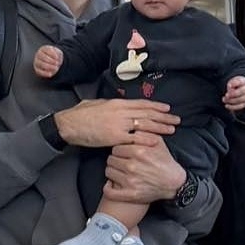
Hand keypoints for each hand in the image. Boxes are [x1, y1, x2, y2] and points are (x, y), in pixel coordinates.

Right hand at [33, 45, 62, 77]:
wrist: (54, 63)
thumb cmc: (55, 57)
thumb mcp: (58, 53)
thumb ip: (58, 54)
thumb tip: (56, 58)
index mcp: (43, 49)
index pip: (46, 49)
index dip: (52, 54)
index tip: (57, 58)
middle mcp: (38, 55)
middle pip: (42, 56)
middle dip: (50, 60)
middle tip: (57, 63)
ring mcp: (37, 62)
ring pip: (40, 64)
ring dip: (49, 66)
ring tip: (56, 68)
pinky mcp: (37, 69)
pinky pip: (39, 71)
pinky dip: (45, 73)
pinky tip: (50, 74)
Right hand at [54, 99, 179, 147]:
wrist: (68, 124)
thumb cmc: (80, 114)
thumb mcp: (98, 104)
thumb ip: (111, 105)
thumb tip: (120, 105)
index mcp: (117, 103)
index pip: (141, 104)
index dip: (156, 106)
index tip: (167, 109)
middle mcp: (120, 112)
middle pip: (147, 114)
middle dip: (163, 117)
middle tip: (176, 120)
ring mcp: (118, 124)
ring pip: (144, 125)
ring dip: (159, 127)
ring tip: (171, 129)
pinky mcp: (114, 137)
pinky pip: (134, 138)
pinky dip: (146, 139)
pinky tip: (156, 141)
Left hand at [103, 140, 185, 203]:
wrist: (174, 183)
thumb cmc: (165, 162)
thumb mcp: (158, 143)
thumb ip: (145, 132)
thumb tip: (133, 125)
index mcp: (138, 152)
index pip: (116, 148)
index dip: (119, 150)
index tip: (123, 153)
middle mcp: (132, 166)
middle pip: (111, 159)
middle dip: (116, 160)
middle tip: (122, 162)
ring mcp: (130, 181)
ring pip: (109, 172)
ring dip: (113, 172)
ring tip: (120, 172)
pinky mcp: (130, 194)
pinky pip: (109, 191)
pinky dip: (108, 188)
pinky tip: (112, 184)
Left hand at [222, 76, 244, 110]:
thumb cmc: (237, 84)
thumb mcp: (234, 81)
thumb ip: (231, 84)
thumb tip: (229, 88)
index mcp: (244, 82)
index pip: (240, 82)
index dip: (234, 84)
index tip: (228, 85)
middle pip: (241, 92)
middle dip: (232, 94)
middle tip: (226, 95)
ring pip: (239, 100)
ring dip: (230, 100)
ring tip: (224, 99)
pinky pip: (239, 106)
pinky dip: (232, 107)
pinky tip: (226, 105)